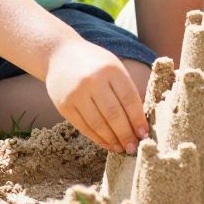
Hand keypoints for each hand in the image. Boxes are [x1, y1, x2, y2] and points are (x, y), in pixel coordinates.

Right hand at [44, 38, 149, 153]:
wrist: (59, 54)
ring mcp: (76, 93)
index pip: (129, 99)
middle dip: (126, 134)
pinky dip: (97, 138)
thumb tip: (139, 120)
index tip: (144, 134)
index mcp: (111, 69)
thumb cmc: (94, 63)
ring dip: (112, 139)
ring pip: (98, 124)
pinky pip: (84, 126)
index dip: (137, 120)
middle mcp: (93, 80)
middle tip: (134, 147)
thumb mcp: (113, 67)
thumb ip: (125, 88)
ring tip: (122, 148)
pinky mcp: (64, 105)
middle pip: (114, 114)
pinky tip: (107, 143)